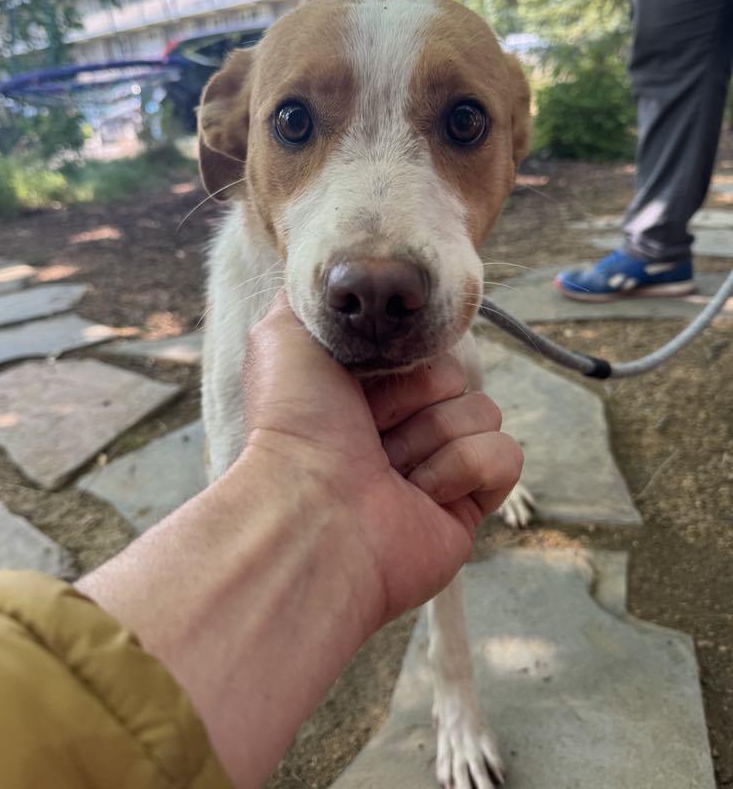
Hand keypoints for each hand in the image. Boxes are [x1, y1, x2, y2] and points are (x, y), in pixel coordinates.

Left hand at [243, 293, 522, 622]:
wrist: (312, 508)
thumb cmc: (296, 422)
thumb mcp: (284, 334)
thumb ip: (310, 298)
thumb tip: (331, 280)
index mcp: (367, 395)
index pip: (424, 348)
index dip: (400, 358)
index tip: (358, 381)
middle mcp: (403, 430)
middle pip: (456, 375)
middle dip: (414, 395)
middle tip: (370, 427)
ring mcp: (439, 469)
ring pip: (482, 411)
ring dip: (432, 434)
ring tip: (388, 468)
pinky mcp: (469, 505)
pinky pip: (504, 455)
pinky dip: (462, 467)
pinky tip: (420, 493)